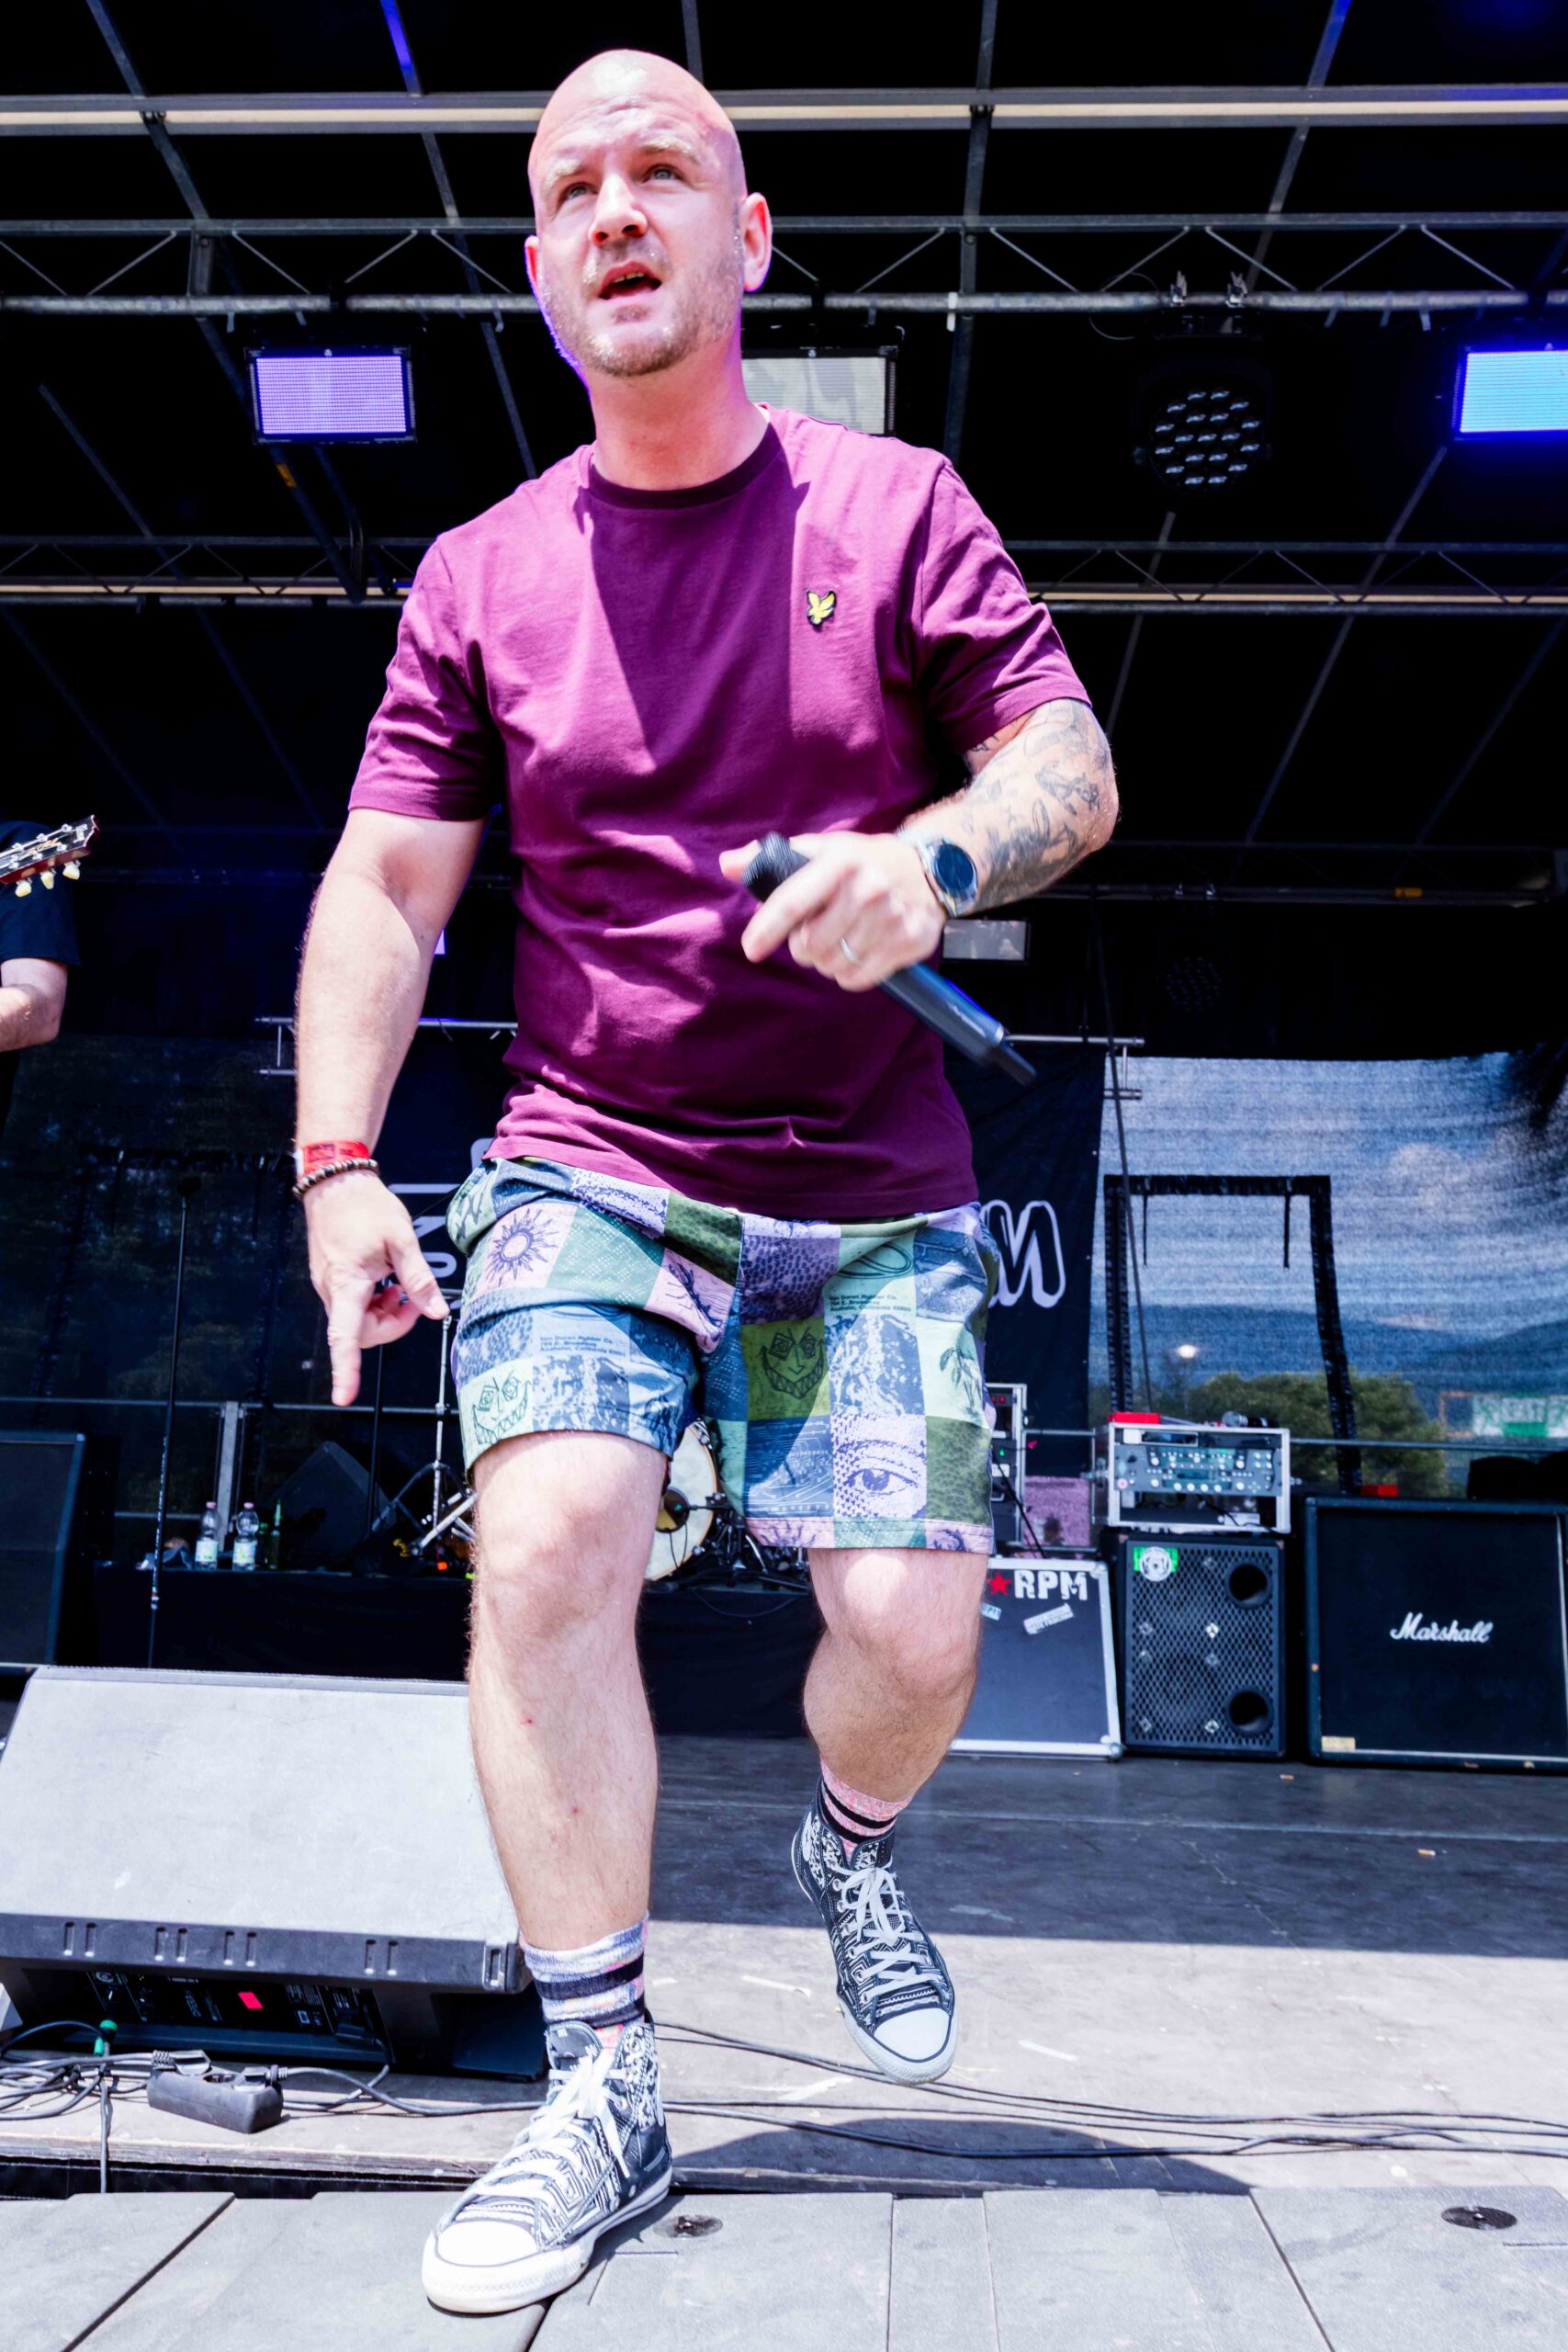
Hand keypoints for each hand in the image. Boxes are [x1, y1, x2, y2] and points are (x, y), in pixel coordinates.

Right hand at [303, 1174, 448, 1406]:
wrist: (336, 1181)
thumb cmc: (365, 1206)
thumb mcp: (401, 1239)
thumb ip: (419, 1278)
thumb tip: (437, 1311)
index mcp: (347, 1283)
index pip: (344, 1337)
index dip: (345, 1370)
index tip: (344, 1396)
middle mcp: (331, 1289)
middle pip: (360, 1332)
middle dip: (391, 1325)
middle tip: (413, 1300)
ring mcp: (327, 1284)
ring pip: (357, 1319)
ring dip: (383, 1312)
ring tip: (400, 1286)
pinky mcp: (330, 1277)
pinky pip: (352, 1305)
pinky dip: (372, 1301)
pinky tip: (385, 1280)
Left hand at [718, 832, 943, 992]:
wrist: (930, 869)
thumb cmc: (863, 862)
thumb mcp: (822, 850)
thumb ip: (772, 858)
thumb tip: (727, 865)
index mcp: (840, 862)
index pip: (792, 904)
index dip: (766, 930)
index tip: (752, 950)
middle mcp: (868, 888)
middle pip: (811, 945)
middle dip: (804, 946)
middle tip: (815, 933)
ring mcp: (891, 918)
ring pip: (833, 965)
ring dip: (827, 960)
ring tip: (840, 939)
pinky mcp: (909, 942)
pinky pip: (858, 979)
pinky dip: (849, 974)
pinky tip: (857, 952)